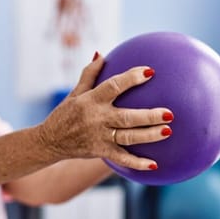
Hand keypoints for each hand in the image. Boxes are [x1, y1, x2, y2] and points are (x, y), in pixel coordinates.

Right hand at [38, 52, 173, 170]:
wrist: (49, 141)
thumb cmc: (65, 113)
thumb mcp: (75, 93)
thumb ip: (89, 74)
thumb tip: (102, 53)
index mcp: (91, 100)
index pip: (113, 86)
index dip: (131, 78)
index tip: (149, 71)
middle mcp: (97, 119)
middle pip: (127, 117)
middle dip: (149, 115)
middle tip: (170, 113)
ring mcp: (99, 137)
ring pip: (128, 137)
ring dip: (148, 135)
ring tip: (168, 131)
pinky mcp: (100, 151)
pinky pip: (121, 158)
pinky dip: (136, 163)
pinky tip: (154, 165)